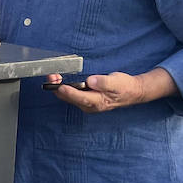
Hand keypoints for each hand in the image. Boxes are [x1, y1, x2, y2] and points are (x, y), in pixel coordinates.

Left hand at [45, 67, 176, 112]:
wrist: (131, 92)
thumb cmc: (124, 86)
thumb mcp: (116, 82)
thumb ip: (104, 82)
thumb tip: (91, 81)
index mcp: (98, 102)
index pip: (80, 97)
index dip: (69, 92)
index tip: (60, 86)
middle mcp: (90, 106)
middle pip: (70, 98)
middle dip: (58, 88)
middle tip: (51, 77)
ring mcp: (87, 104)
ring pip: (69, 97)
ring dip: (59, 88)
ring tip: (52, 77)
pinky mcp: (85, 100)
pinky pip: (71, 95)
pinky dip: (64, 88)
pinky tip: (59, 81)